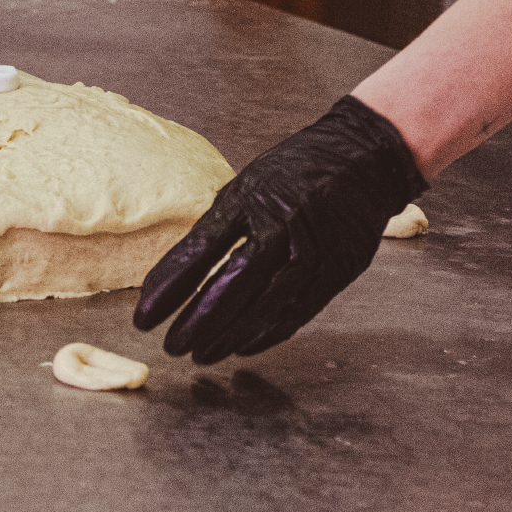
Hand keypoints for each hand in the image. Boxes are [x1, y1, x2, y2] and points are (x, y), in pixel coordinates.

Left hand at [132, 96, 427, 363]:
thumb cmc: (299, 168)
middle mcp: (282, 227)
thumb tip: (182, 270)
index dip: (168, 288)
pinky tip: (243, 345)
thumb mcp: (249, 183)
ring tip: (202, 353)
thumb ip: (219, 225)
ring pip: (264, 307)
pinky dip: (267, 334)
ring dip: (229, 335)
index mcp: (252, 200)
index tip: (144, 316)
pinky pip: (296, 312)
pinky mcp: (336, 272)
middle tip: (172, 346)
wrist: (366, 157)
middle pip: (232, 287)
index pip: (198, 252)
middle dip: (197, 322)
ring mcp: (313, 253)